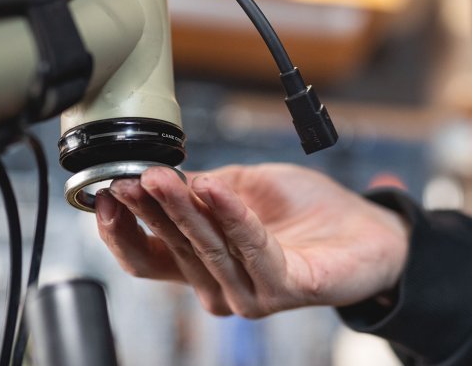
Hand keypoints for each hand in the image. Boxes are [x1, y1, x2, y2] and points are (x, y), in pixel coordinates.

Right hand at [95, 163, 408, 317]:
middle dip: (147, 210)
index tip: (105, 191)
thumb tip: (163, 177)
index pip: (147, 256)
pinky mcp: (285, 289)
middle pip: (171, 250)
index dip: (119, 229)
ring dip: (181, 210)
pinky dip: (232, 216)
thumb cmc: (306, 211)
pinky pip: (252, 250)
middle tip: (129, 177)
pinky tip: (214, 188)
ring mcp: (251, 293)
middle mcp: (221, 286)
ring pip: (206, 249)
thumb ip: (205, 188)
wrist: (366, 227)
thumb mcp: (245, 187)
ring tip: (161, 177)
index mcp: (204, 262)